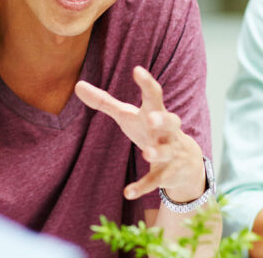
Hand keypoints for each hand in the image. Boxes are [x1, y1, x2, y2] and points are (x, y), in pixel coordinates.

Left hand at [75, 66, 204, 202]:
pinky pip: (155, 181)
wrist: (185, 163)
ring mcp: (170, 153)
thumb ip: (103, 101)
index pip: (154, 94)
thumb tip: (76, 85)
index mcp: (155, 112)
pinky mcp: (167, 174)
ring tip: (146, 153)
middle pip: (171, 121)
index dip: (146, 82)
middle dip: (162, 120)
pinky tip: (127, 192)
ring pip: (167, 152)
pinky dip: (142, 187)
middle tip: (152, 119)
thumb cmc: (149, 130)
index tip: (137, 70)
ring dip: (158, 152)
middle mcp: (167, 131)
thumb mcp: (127, 115)